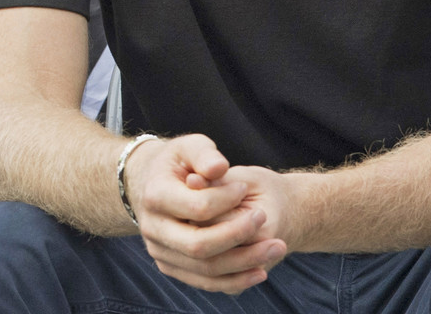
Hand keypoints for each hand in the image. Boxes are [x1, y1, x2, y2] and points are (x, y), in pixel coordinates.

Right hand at [125, 135, 287, 293]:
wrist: (156, 184)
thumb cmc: (180, 163)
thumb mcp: (189, 147)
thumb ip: (204, 154)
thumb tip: (218, 167)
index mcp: (155, 196)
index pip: (197, 208)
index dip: (227, 200)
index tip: (244, 188)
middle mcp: (152, 229)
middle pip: (199, 245)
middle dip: (238, 236)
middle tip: (265, 219)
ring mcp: (160, 251)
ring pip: (205, 269)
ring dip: (245, 263)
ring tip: (278, 247)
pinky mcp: (171, 267)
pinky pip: (205, 283)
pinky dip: (236, 280)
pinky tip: (260, 270)